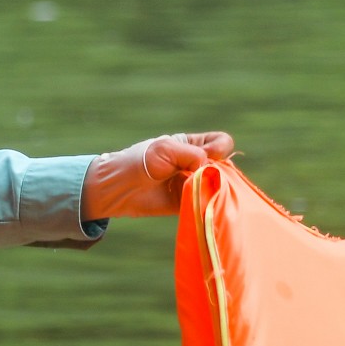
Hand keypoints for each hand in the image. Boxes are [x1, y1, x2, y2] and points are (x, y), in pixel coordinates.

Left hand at [81, 131, 234, 218]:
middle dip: (219, 171)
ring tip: (196, 190)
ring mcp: (195, 184)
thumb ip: (192, 154)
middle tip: (200, 176)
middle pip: (225, 165)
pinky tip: (197, 202)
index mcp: (193, 145)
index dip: (220, 147)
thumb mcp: (165, 150)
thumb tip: (211, 167)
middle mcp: (198, 164)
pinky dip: (207, 203)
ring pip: (220, 185)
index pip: (221, 142)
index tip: (208, 154)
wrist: (120, 188)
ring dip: (214, 188)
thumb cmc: (140, 162)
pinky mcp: (190, 202)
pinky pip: (208, 203)